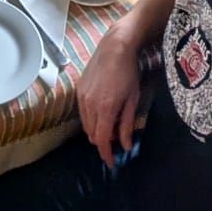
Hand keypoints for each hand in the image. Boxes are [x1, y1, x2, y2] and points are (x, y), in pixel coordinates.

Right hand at [77, 25, 144, 167]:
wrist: (114, 47)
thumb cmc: (128, 73)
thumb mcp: (132, 100)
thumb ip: (127, 125)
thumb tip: (125, 146)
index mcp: (105, 108)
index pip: (101, 140)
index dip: (106, 154)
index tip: (111, 163)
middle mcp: (89, 105)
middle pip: (92, 134)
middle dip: (103, 141)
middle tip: (117, 138)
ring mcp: (81, 97)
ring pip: (86, 124)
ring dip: (97, 130)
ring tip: (111, 123)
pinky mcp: (78, 90)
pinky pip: (83, 112)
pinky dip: (91, 118)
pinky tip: (102, 112)